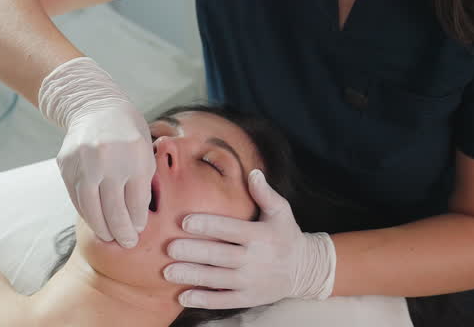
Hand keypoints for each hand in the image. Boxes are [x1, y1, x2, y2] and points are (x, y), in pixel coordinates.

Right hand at [39, 57, 154, 248]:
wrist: (95, 106)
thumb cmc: (127, 133)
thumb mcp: (145, 151)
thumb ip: (143, 182)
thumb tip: (137, 222)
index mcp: (136, 155)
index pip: (136, 202)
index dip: (137, 222)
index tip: (138, 232)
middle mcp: (109, 158)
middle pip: (114, 209)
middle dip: (122, 232)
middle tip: (126, 244)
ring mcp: (84, 162)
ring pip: (91, 208)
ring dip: (101, 228)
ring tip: (109, 237)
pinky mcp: (66, 164)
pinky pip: (76, 197)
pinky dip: (86, 213)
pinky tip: (94, 220)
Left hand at [163, 169, 335, 308]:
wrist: (305, 269)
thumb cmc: (286, 234)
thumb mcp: (281, 211)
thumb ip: (265, 193)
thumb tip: (253, 173)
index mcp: (261, 235)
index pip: (231, 229)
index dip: (208, 226)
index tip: (185, 221)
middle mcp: (255, 259)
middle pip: (220, 255)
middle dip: (194, 252)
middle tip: (169, 248)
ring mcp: (251, 281)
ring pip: (217, 279)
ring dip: (192, 276)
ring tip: (168, 272)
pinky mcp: (249, 298)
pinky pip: (223, 301)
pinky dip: (204, 300)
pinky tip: (183, 297)